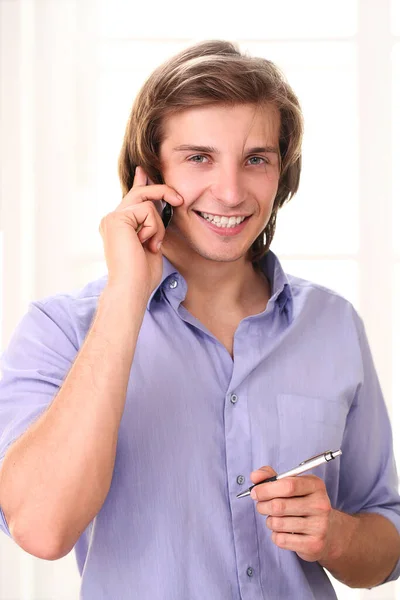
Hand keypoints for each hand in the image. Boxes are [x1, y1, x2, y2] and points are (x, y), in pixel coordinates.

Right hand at [99, 166, 182, 296]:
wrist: (131, 288)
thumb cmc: (142, 275)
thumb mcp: (151, 244)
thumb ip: (152, 225)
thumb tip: (158, 208)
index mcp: (118, 226)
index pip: (131, 198)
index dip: (140, 183)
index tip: (143, 171)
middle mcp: (112, 219)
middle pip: (140, 193)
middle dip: (162, 192)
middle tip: (180, 200)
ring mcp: (112, 218)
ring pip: (147, 202)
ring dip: (158, 225)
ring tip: (152, 245)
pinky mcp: (117, 218)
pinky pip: (147, 210)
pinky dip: (154, 228)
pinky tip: (146, 244)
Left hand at [250, 466, 332, 561]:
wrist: (327, 531)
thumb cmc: (303, 503)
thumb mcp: (292, 484)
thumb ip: (271, 477)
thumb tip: (255, 476)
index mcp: (315, 486)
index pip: (288, 485)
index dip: (266, 489)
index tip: (255, 492)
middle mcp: (320, 505)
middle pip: (279, 505)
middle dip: (263, 506)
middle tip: (261, 506)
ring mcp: (319, 526)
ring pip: (278, 523)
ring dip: (269, 521)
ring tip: (274, 519)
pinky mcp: (314, 544)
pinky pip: (281, 539)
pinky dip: (275, 535)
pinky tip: (283, 531)